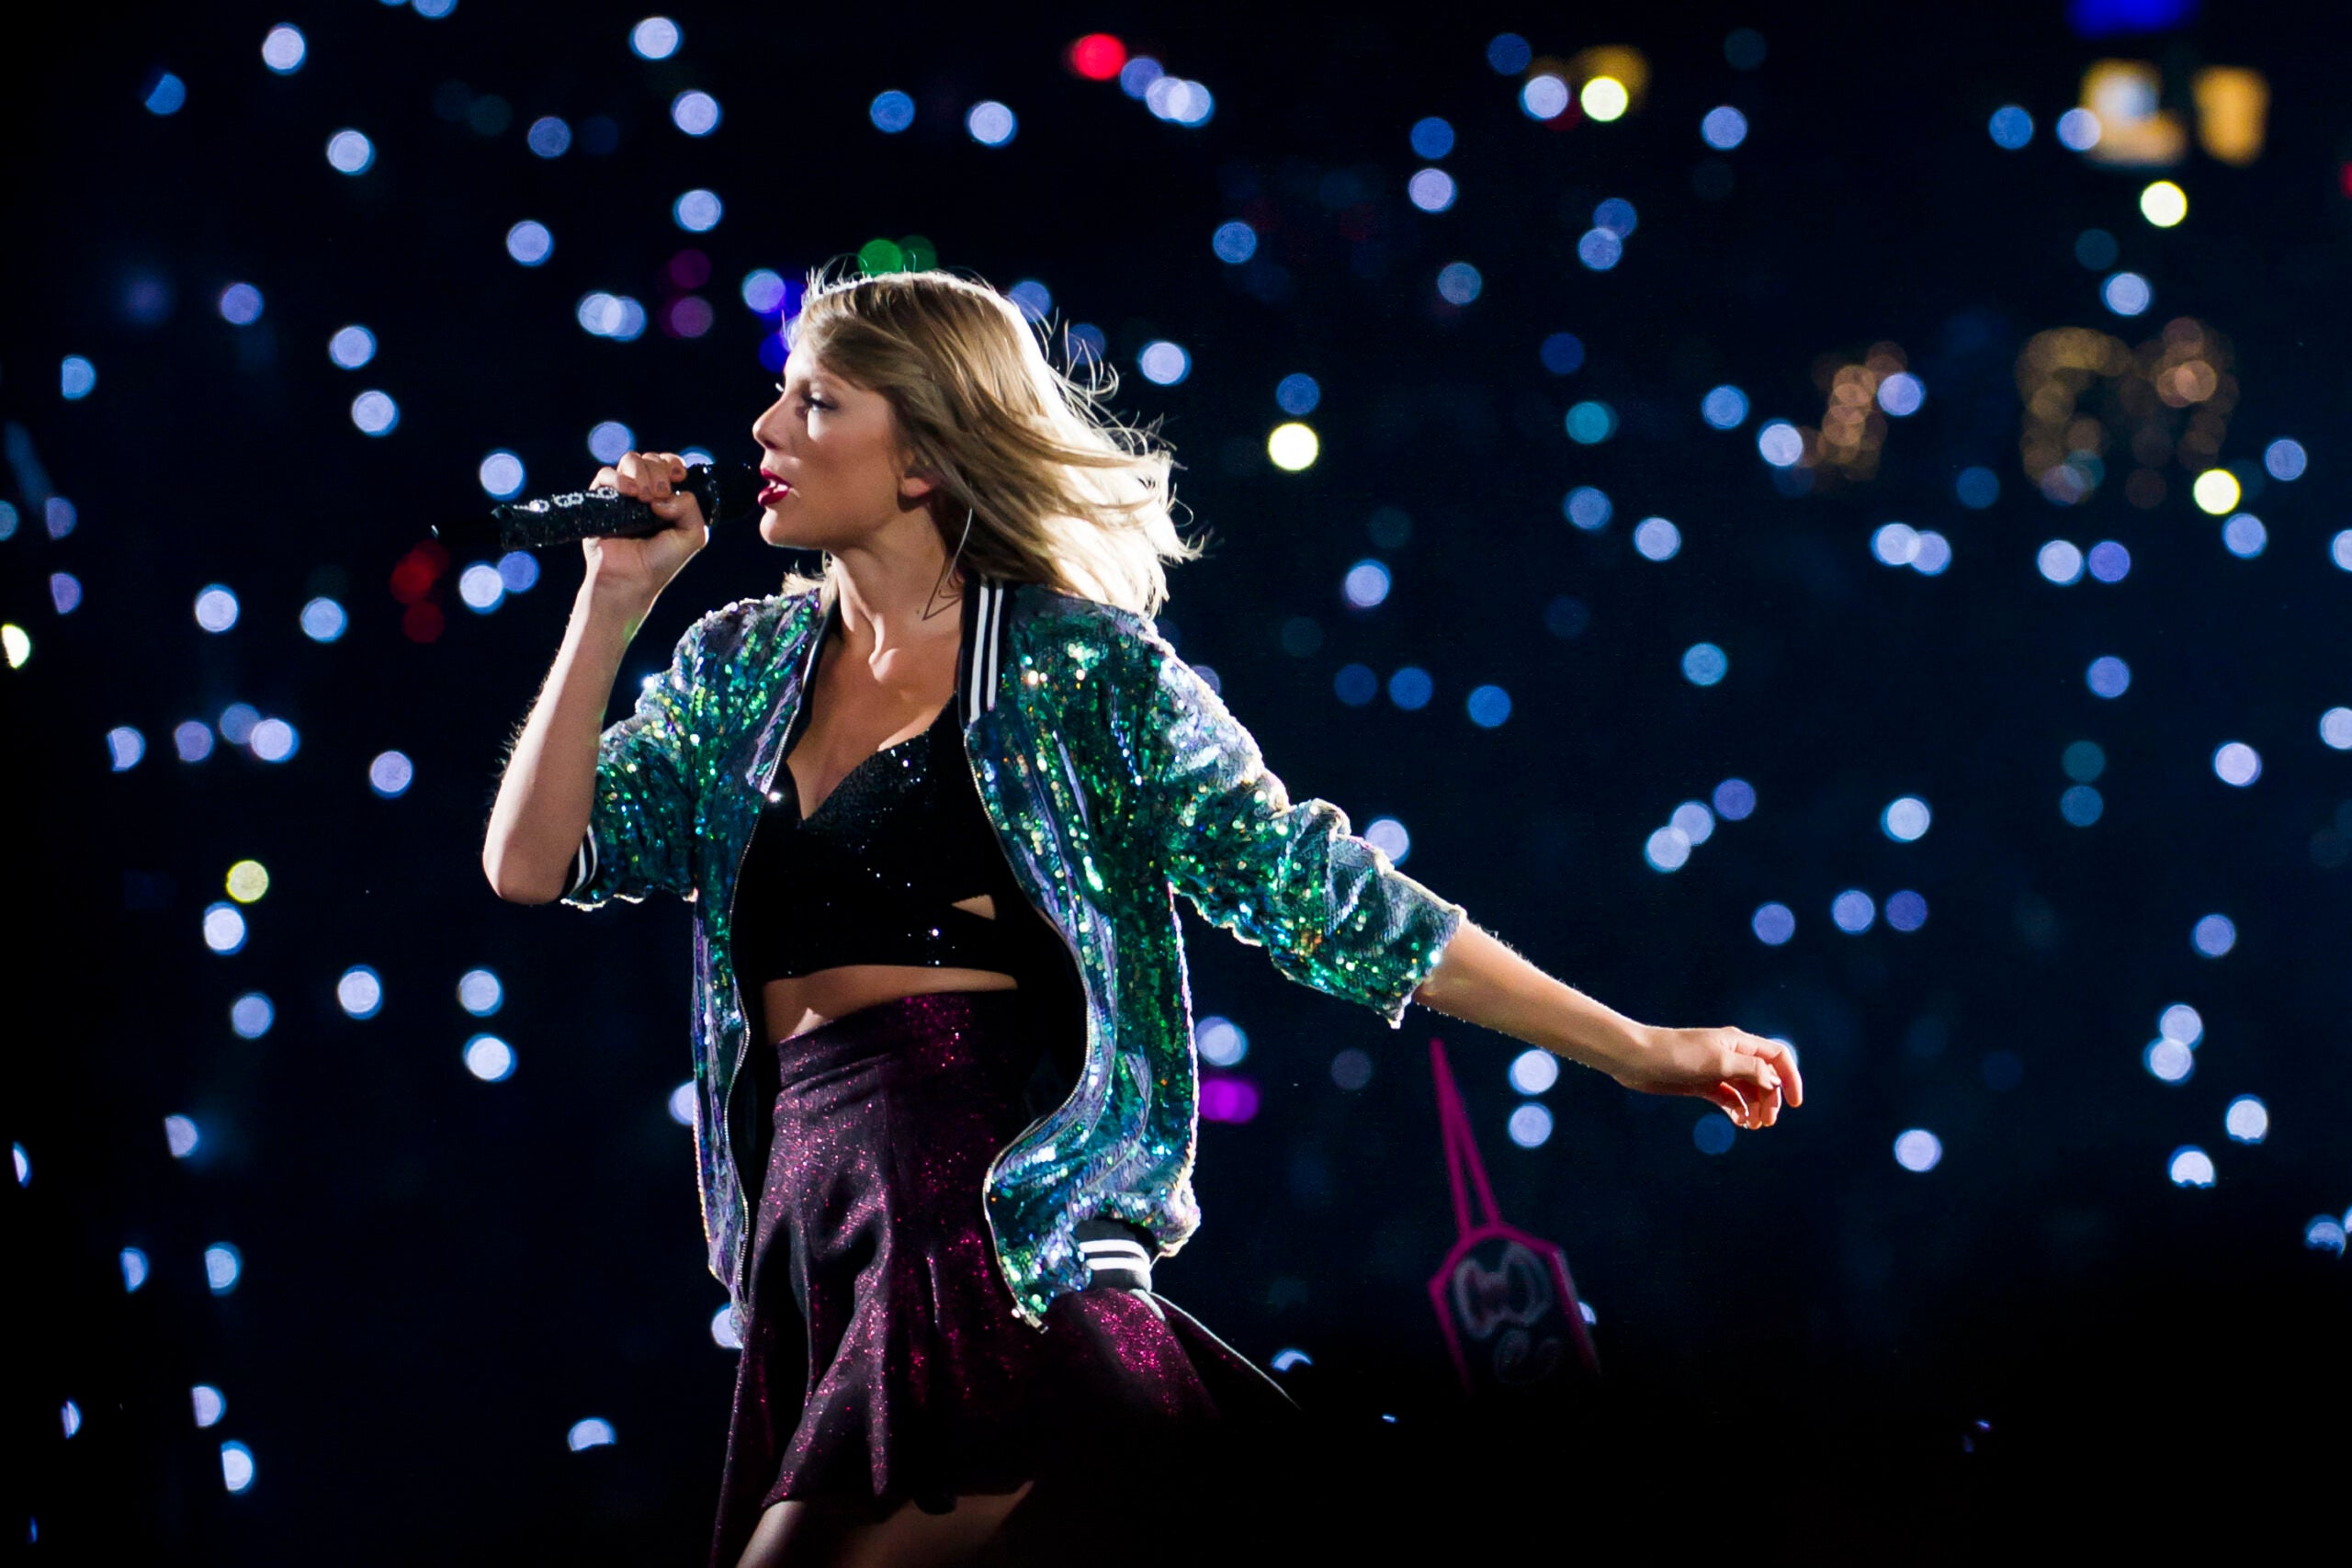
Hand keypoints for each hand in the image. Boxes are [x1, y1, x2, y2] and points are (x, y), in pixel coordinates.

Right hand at [579, 450, 708, 612]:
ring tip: (643, 497)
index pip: (669, 464)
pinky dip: (618, 478)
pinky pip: (605, 475)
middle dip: (659, 471)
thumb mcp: (692, 535)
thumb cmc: (660, 561)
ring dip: (641, 472)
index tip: (678, 477)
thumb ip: (691, 508)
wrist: (631, 579)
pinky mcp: (600, 499)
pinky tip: (629, 492)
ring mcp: (622, 494)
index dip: (673, 463)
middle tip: (659, 495)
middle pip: (651, 459)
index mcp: (666, 496)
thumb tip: (663, 496)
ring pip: (630, 460)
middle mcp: (644, 491)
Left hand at [1611, 1025, 1803, 1130]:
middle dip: (1771, 1100)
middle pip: (1765, 1078)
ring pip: (1748, 1091)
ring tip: (1752, 1126)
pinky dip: (1737, 1110)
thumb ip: (1750, 1070)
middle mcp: (1731, 1056)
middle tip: (1766, 1123)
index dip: (1790, 1079)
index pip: (1777, 1057)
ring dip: (1755, 1108)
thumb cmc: (1677, 1055)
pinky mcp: (1702, 1084)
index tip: (1795, 1104)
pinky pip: (1729, 1098)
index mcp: (1739, 1044)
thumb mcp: (1718, 1062)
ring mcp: (1717, 1071)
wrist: (1637, 1060)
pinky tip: (1738, 1122)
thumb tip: (1774, 1080)